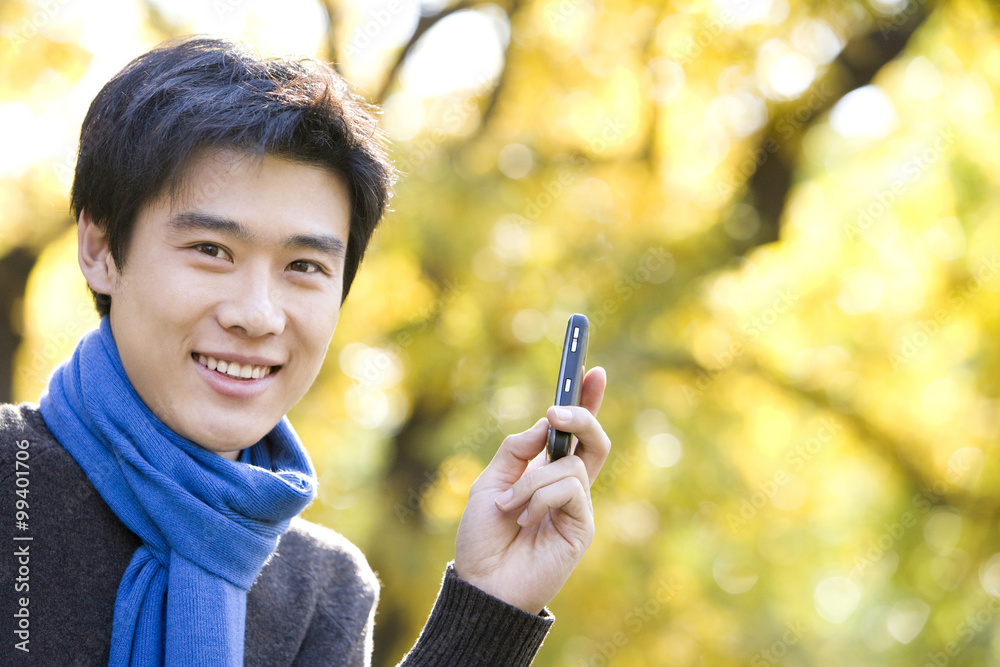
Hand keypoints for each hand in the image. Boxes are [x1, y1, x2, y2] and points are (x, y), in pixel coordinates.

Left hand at [453, 367, 610, 613]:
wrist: (483, 584)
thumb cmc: (482, 538)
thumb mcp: (489, 482)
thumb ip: (516, 450)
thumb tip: (545, 423)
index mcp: (545, 472)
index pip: (574, 431)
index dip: (586, 400)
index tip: (590, 369)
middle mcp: (567, 485)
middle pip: (594, 439)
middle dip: (582, 415)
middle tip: (557, 411)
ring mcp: (577, 505)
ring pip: (571, 465)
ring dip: (532, 481)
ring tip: (511, 507)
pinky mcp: (581, 525)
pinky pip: (569, 489)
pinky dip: (539, 498)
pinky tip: (524, 520)